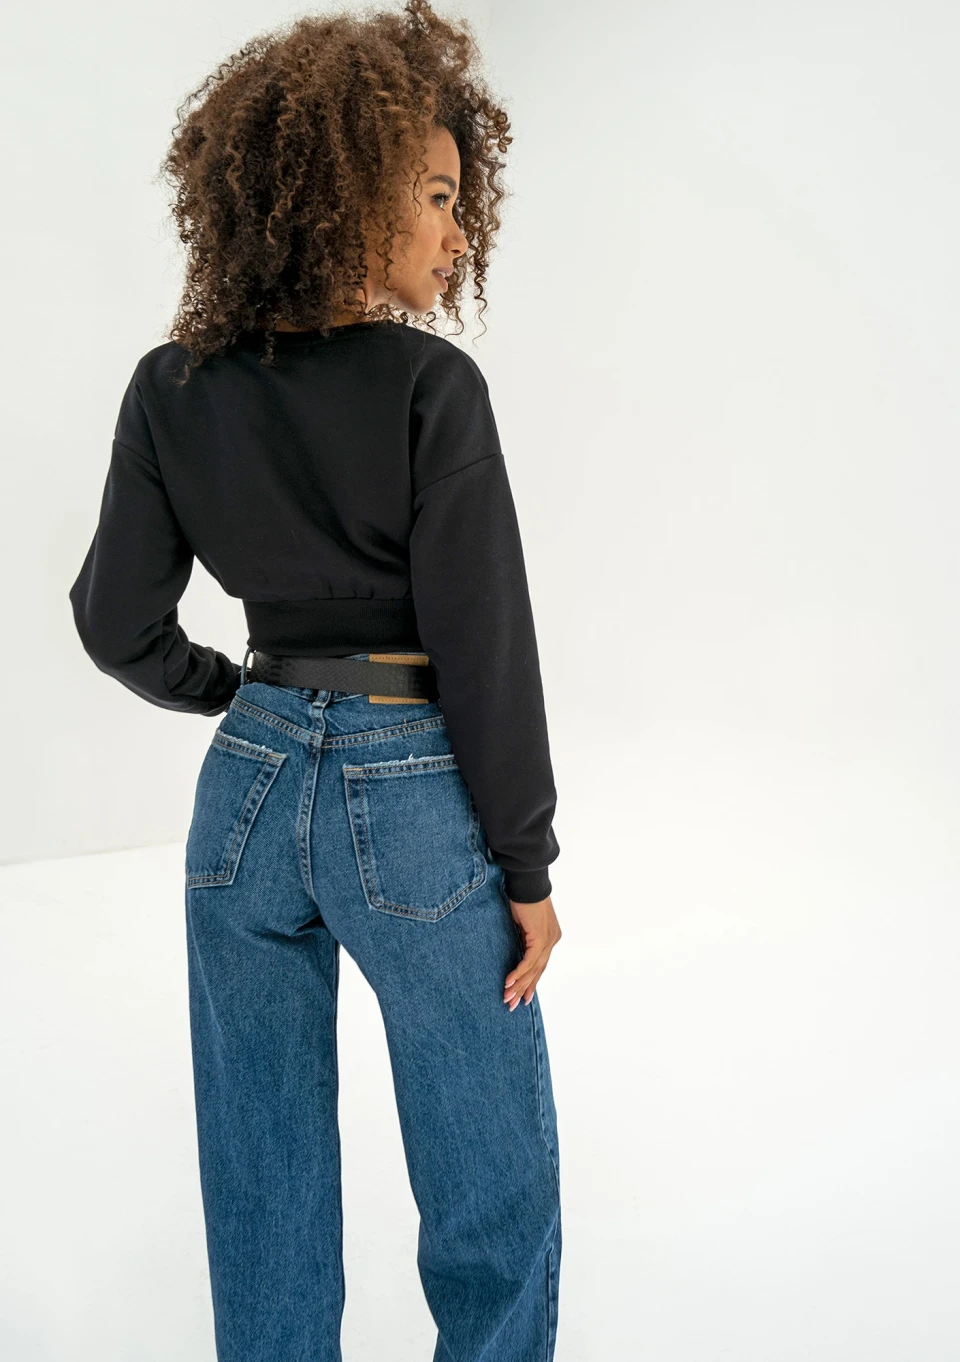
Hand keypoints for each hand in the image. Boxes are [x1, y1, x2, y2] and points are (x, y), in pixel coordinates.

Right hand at [503, 895, 561, 1009]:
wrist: (526, 881)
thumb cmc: (521, 897)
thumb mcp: (521, 923)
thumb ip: (521, 939)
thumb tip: (513, 951)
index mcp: (549, 937)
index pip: (540, 965)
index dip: (530, 982)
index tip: (522, 997)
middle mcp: (552, 940)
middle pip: (538, 971)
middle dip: (524, 990)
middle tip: (512, 1005)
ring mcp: (548, 939)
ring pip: (533, 969)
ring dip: (519, 985)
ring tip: (507, 998)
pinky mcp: (540, 937)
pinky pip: (529, 961)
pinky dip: (519, 973)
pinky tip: (509, 983)